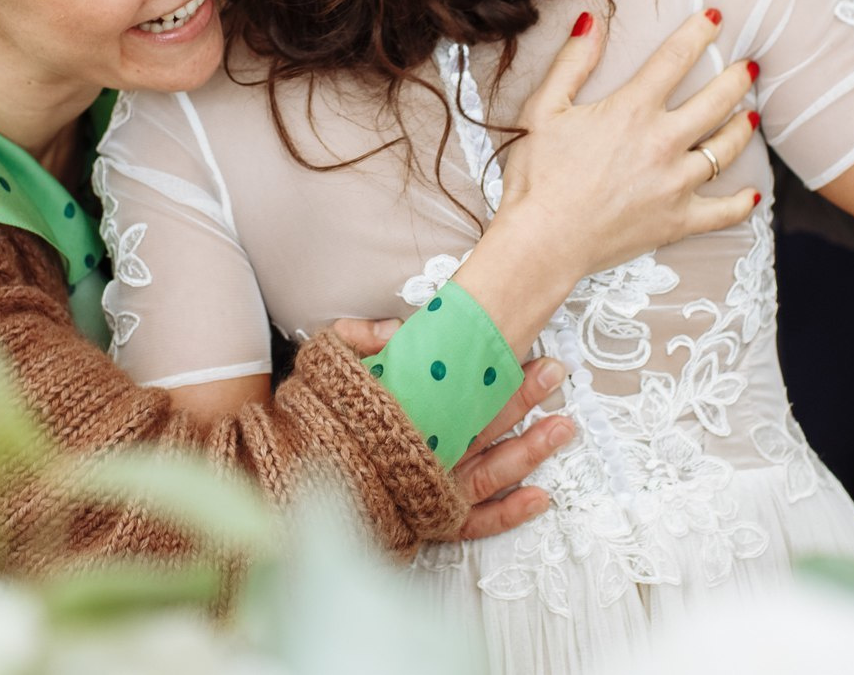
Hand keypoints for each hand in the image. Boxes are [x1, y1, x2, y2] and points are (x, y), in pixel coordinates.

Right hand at [332, 320, 570, 538]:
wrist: (289, 477)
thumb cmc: (312, 420)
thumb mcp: (326, 365)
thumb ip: (357, 339)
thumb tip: (395, 330)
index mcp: (402, 418)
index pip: (459, 396)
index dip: (495, 378)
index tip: (523, 353)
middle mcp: (419, 456)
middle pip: (480, 428)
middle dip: (521, 399)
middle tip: (551, 373)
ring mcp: (428, 490)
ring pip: (488, 474)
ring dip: (530, 451)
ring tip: (564, 426)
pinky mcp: (431, 518)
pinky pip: (475, 522)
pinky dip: (509, 514)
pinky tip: (543, 498)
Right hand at [498, 9, 761, 280]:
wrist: (541, 242)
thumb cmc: (536, 176)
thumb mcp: (543, 109)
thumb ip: (572, 63)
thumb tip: (592, 21)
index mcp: (633, 109)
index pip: (676, 58)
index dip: (699, 32)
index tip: (717, 17)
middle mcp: (664, 142)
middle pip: (716, 101)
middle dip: (738, 78)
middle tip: (750, 66)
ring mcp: (676, 184)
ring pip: (726, 149)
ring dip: (743, 128)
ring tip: (751, 114)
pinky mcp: (677, 221)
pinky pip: (723, 212)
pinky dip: (742, 203)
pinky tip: (754, 193)